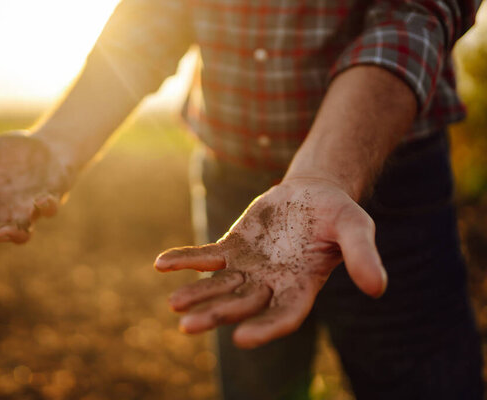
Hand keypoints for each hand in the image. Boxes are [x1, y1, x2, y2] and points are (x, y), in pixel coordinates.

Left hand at [155, 179, 386, 348]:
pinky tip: (161, 264)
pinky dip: (185, 260)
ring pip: (219, 286)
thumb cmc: (338, 213)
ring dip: (196, 294)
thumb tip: (378, 288)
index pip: (282, 315)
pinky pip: (206, 256)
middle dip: (216, 315)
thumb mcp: (355, 227)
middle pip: (242, 305)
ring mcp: (248, 268)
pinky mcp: (232, 249)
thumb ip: (363, 256)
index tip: (241, 339)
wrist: (312, 194)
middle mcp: (271, 284)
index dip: (264, 328)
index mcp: (301, 287)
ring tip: (173, 304)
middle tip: (188, 327)